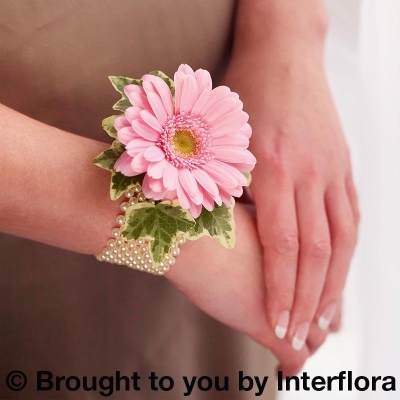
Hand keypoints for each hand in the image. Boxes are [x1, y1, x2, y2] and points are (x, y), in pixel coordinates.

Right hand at [167, 203, 330, 374]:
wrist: (191, 236)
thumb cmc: (208, 219)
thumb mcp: (247, 210)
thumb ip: (261, 218)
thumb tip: (253, 218)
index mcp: (301, 243)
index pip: (324, 274)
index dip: (322, 289)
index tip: (316, 297)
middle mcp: (304, 274)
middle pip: (324, 303)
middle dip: (318, 317)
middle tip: (313, 325)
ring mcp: (292, 301)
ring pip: (314, 332)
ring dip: (305, 341)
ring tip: (295, 345)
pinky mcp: (272, 326)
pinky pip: (295, 355)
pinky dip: (291, 366)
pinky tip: (284, 370)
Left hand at [222, 50, 358, 351]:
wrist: (283, 53)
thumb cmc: (245, 94)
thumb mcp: (224, 141)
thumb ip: (229, 190)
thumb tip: (227, 237)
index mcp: (275, 170)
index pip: (283, 246)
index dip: (281, 290)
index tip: (278, 324)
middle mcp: (311, 174)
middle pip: (316, 251)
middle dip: (308, 299)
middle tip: (302, 335)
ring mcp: (333, 168)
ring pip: (342, 239)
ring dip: (335, 283)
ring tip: (326, 318)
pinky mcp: (343, 163)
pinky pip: (352, 215)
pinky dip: (347, 251)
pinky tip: (340, 274)